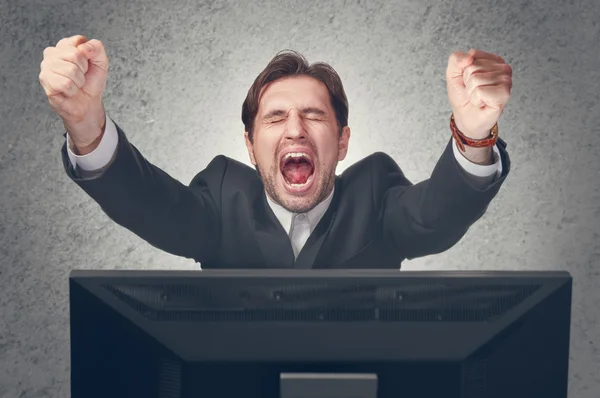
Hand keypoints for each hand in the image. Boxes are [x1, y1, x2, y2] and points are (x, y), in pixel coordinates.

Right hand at [39, 35, 108, 150]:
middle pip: (75, 55)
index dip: (89, 56)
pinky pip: (66, 83)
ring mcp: (46, 66)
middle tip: (81, 77)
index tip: (87, 65)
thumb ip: (96, 48)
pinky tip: (69, 91)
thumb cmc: (91, 82)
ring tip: (75, 84)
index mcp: (65, 45)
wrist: (88, 103)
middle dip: (84, 70)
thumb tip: (83, 48)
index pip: (79, 41)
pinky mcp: (45, 80)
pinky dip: (72, 90)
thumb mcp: (101, 62)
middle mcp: (52, 53)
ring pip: (70, 70)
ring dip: (78, 81)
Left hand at [446, 49, 512, 139]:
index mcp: (493, 60)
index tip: (469, 81)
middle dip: (467, 82)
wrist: (465, 117)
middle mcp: (503, 68)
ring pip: (476, 79)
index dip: (464, 71)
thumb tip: (469, 57)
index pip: (473, 54)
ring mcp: (505, 81)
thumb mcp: (453, 74)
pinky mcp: (504, 94)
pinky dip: (475, 99)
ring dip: (471, 92)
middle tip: (474, 91)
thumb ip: (456, 59)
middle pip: (473, 67)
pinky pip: (480, 91)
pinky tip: (482, 102)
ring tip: (478, 97)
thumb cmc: (463, 97)